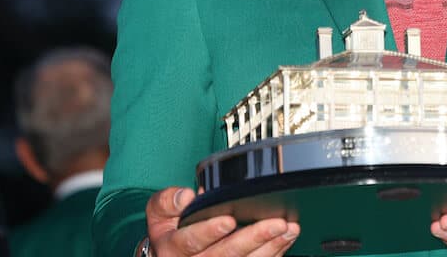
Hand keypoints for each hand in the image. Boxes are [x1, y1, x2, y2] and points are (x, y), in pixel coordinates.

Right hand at [143, 186, 299, 255]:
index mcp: (174, 248)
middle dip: (253, 238)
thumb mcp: (159, 214)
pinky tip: (285, 240)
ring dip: (270, 247)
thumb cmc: (171, 232)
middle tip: (275, 223)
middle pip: (225, 254)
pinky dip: (273, 254)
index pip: (191, 241)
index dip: (210, 231)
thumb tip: (187, 196)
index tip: (228, 219)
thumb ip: (168, 201)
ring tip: (288, 230)